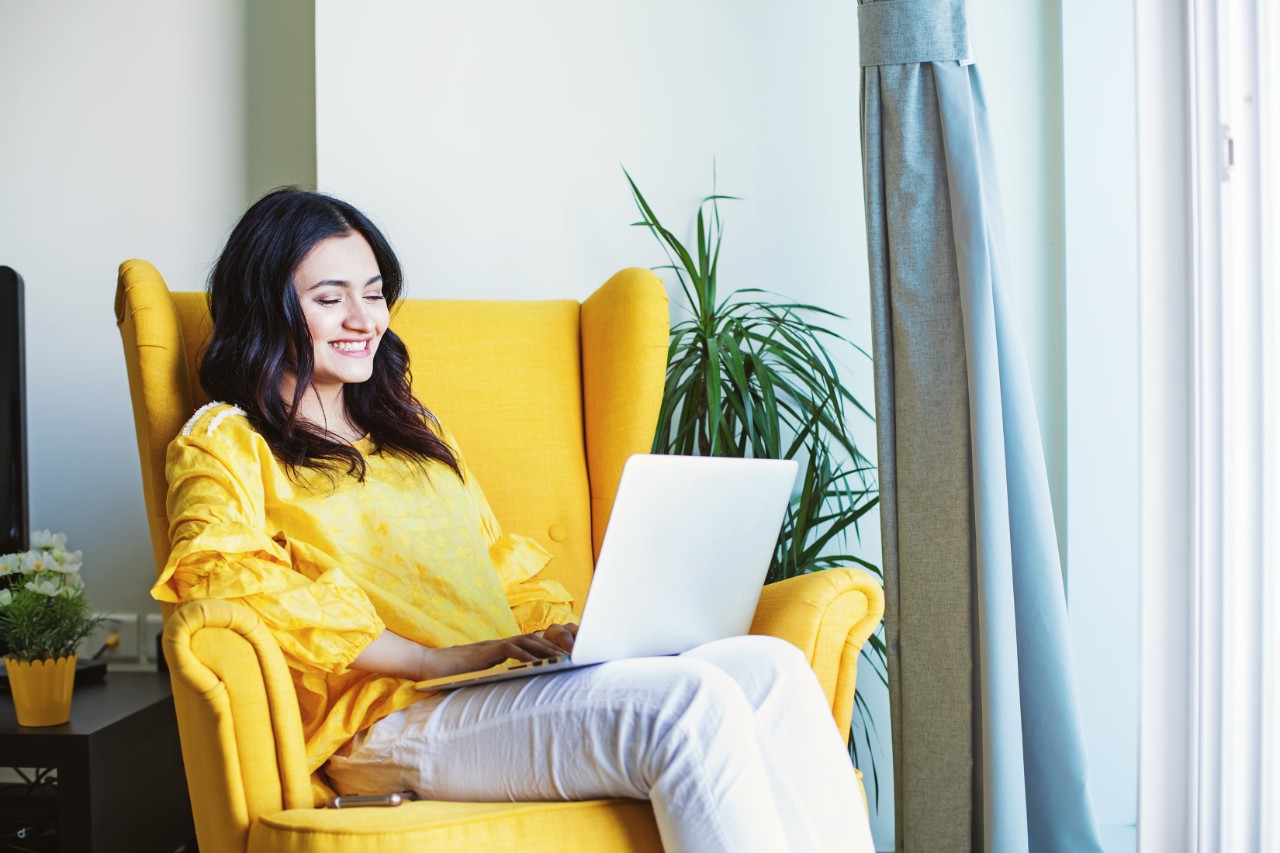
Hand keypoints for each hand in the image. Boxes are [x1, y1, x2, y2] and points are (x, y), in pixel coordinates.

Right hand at [351, 625, 578, 682]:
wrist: (430, 666)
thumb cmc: (455, 673)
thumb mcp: (483, 675)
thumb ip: (498, 676)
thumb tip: (515, 690)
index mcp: (503, 650)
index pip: (532, 645)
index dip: (551, 649)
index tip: (569, 657)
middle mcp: (501, 645)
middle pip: (535, 640)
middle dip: (556, 647)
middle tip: (576, 656)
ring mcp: (493, 646)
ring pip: (527, 642)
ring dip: (546, 651)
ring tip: (563, 659)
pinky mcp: (485, 651)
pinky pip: (509, 649)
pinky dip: (524, 655)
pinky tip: (536, 663)